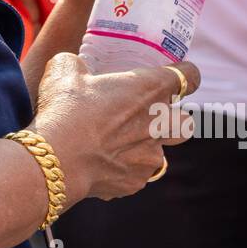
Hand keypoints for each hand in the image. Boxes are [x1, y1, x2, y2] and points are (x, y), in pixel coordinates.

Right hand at [32, 51, 200, 202]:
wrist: (57, 159)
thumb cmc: (65, 109)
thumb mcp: (64, 70)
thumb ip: (78, 65)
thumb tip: (75, 67)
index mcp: (151, 89)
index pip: (189, 76)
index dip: (185, 74)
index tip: (175, 75)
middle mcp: (160, 124)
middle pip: (186, 122)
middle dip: (172, 120)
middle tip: (147, 116)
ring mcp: (150, 157)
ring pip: (158, 154)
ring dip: (142, 148)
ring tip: (112, 145)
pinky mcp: (135, 182)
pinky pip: (135, 175)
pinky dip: (121, 169)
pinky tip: (98, 163)